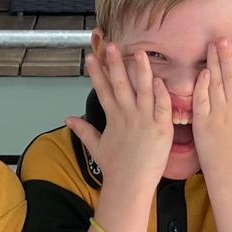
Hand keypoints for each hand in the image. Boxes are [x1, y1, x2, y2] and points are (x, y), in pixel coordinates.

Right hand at [65, 43, 172, 184]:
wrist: (129, 186)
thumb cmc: (115, 169)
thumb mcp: (96, 147)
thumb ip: (84, 130)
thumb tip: (68, 119)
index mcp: (113, 118)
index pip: (103, 89)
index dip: (97, 73)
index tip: (91, 57)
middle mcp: (127, 116)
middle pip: (120, 84)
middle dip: (114, 63)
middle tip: (110, 45)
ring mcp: (145, 121)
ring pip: (143, 90)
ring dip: (140, 70)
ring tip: (138, 52)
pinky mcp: (161, 129)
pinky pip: (162, 106)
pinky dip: (161, 93)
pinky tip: (159, 79)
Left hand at [193, 38, 231, 175]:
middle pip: (231, 77)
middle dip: (227, 56)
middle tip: (223, 38)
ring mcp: (218, 115)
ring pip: (216, 83)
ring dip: (213, 63)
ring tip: (211, 47)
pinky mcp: (202, 122)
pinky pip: (201, 99)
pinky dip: (201, 84)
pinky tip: (201, 71)